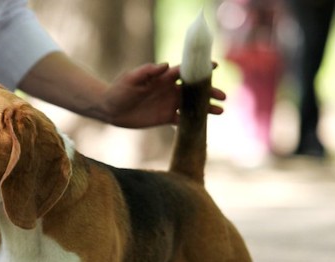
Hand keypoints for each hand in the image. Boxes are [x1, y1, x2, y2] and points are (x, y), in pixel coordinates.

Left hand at [101, 62, 225, 127]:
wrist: (111, 109)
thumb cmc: (119, 90)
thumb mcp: (131, 79)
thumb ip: (147, 72)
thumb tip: (165, 65)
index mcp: (163, 78)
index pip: (185, 71)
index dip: (200, 69)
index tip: (214, 66)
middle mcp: (169, 90)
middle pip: (194, 90)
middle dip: (209, 91)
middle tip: (223, 95)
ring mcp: (168, 104)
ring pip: (192, 105)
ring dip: (206, 107)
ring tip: (221, 110)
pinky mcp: (165, 117)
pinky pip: (182, 120)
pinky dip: (192, 121)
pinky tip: (204, 124)